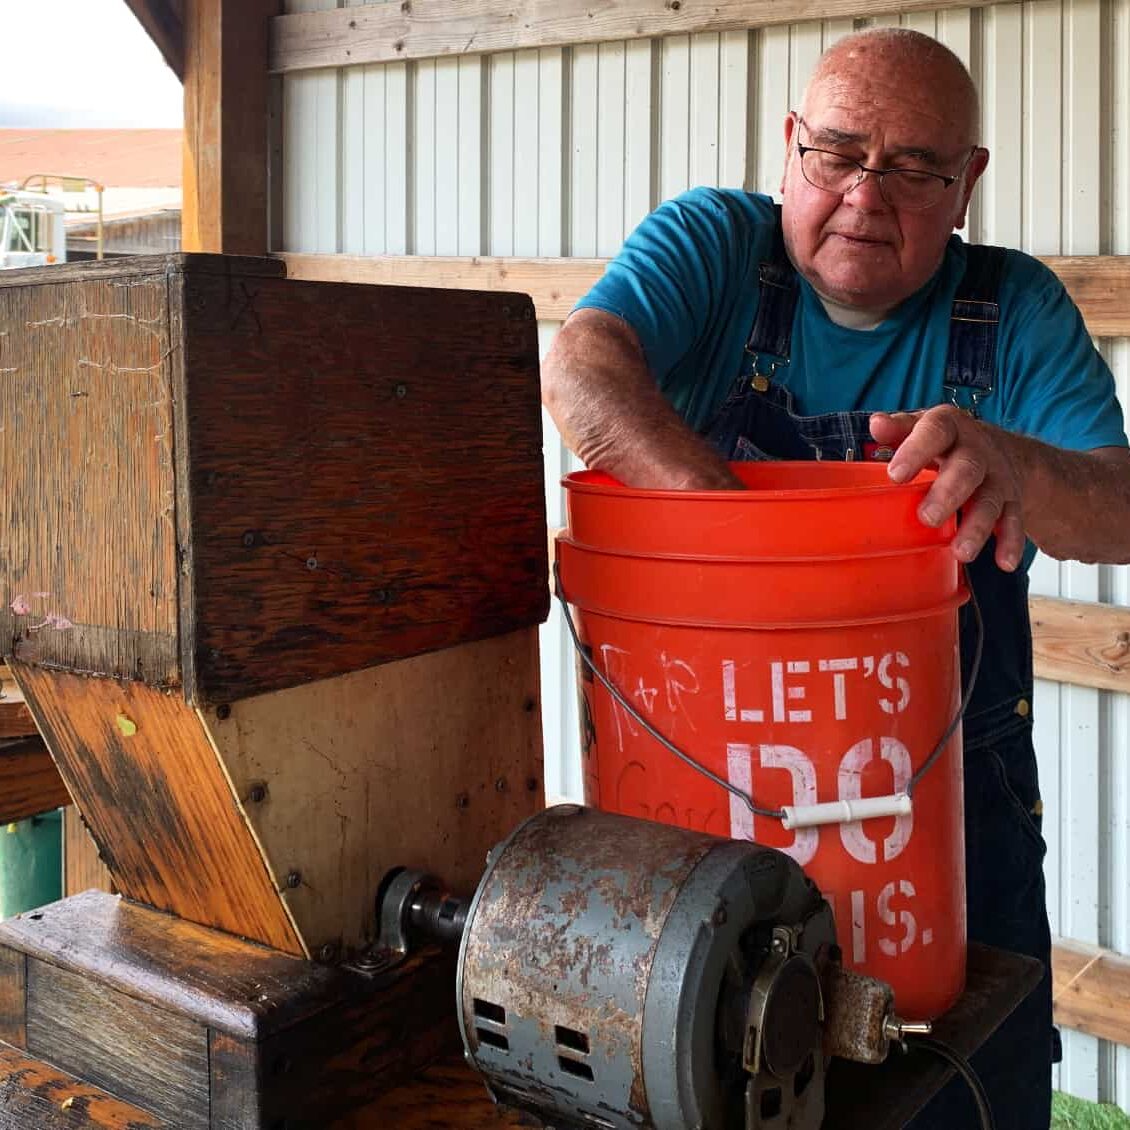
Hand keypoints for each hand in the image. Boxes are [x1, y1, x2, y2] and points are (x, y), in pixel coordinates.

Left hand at [870, 407, 1025, 571]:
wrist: (1003, 449)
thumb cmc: (947, 442)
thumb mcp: (924, 427)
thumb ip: (899, 428)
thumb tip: (876, 424)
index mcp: (950, 429)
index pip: (935, 433)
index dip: (916, 451)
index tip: (896, 475)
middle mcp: (977, 451)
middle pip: (967, 470)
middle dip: (948, 494)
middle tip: (928, 517)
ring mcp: (997, 477)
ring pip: (990, 501)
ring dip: (977, 527)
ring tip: (961, 551)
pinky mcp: (1012, 500)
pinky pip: (1014, 521)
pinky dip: (1010, 542)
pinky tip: (1004, 562)